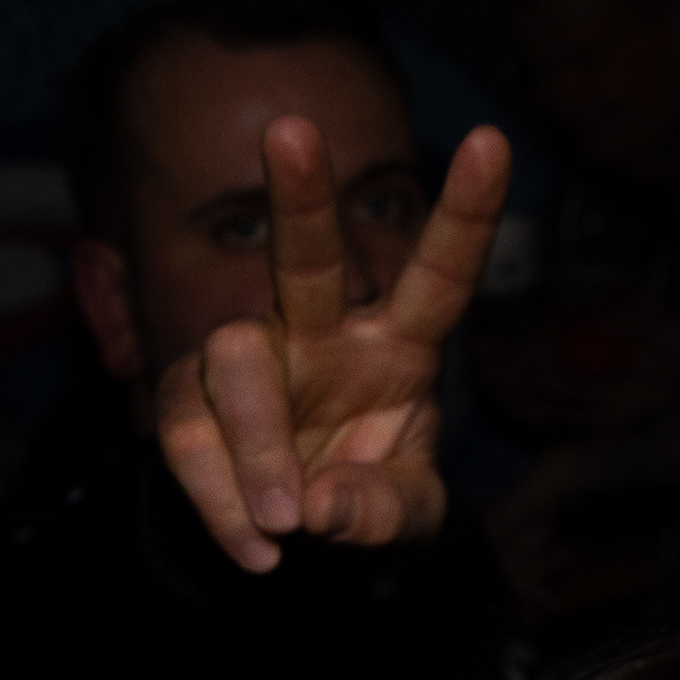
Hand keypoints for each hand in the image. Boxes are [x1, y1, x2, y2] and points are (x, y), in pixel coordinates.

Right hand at [159, 119, 512, 573]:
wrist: (289, 537)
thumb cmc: (363, 499)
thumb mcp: (406, 517)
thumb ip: (384, 512)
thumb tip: (324, 505)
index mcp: (397, 344)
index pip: (437, 276)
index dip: (464, 215)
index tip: (490, 140)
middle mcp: (320, 331)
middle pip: (307, 258)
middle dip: (302, 195)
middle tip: (291, 132)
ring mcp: (251, 359)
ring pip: (234, 359)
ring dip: (258, 446)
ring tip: (284, 522)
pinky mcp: (191, 400)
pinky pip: (188, 435)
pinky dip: (217, 500)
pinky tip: (255, 547)